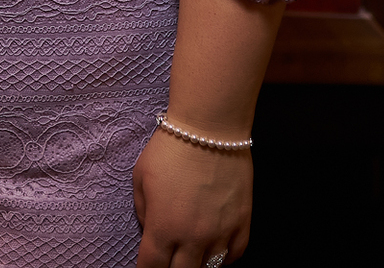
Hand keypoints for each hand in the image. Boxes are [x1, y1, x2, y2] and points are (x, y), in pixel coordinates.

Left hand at [132, 127, 252, 267]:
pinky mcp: (242, 223)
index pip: (152, 267)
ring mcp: (221, 233)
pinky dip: (223, 258)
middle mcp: (193, 238)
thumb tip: (151, 229)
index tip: (146, 267)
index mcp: (163, 228)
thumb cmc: (170, 149)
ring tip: (190, 254)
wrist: (209, 129)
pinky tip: (214, 250)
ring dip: (197, 263)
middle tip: (167, 260)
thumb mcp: (140, 178)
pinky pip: (234, 255)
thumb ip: (144, 212)